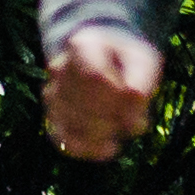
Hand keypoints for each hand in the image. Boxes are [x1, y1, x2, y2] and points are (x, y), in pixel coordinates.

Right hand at [41, 29, 162, 161]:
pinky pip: (62, 139)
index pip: (94, 76)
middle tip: (138, 121)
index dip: (116, 95)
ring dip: (104, 134)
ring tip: (125, 129)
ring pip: (72, 123)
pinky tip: (108, 150)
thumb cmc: (126, 58)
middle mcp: (59, 68)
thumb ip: (142, 84)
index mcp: (83, 45)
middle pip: (83, 103)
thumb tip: (135, 122)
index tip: (136, 99)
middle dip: (113, 117)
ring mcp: (52, 94)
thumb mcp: (143, 60)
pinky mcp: (52, 117)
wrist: (105, 56)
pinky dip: (86, 149)